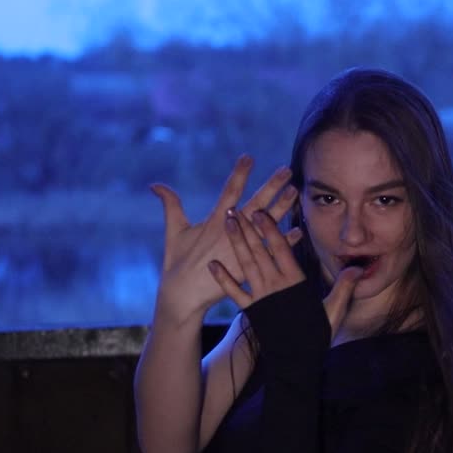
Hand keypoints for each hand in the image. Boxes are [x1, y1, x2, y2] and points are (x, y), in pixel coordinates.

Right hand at [148, 156, 302, 321]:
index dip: (239, 174)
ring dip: (281, 209)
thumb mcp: (173, 230)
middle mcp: (230, 233)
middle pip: (255, 205)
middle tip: (286, 170)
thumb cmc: (177, 262)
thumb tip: (155, 185)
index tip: (249, 157)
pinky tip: (297, 230)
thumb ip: (170, 205)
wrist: (183, 296)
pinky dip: (283, 242)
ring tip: (295, 192)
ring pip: (265, 225)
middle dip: (271, 187)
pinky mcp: (247, 267)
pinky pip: (269, 252)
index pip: (229, 191)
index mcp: (214, 221)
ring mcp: (241, 249)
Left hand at [211, 210, 363, 338]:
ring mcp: (261, 297)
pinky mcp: (251, 310)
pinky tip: (211, 264)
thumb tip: (357, 267)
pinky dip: (223, 278)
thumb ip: (344, 287)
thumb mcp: (334, 310)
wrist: (297, 361)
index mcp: (295, 282)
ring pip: (246, 265)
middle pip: (259, 252)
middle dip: (247, 230)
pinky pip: (234, 292)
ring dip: (235, 244)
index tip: (261, 212)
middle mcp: (276, 286)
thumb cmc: (317, 335)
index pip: (281, 249)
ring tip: (227, 224)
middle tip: (236, 209)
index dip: (270, 229)